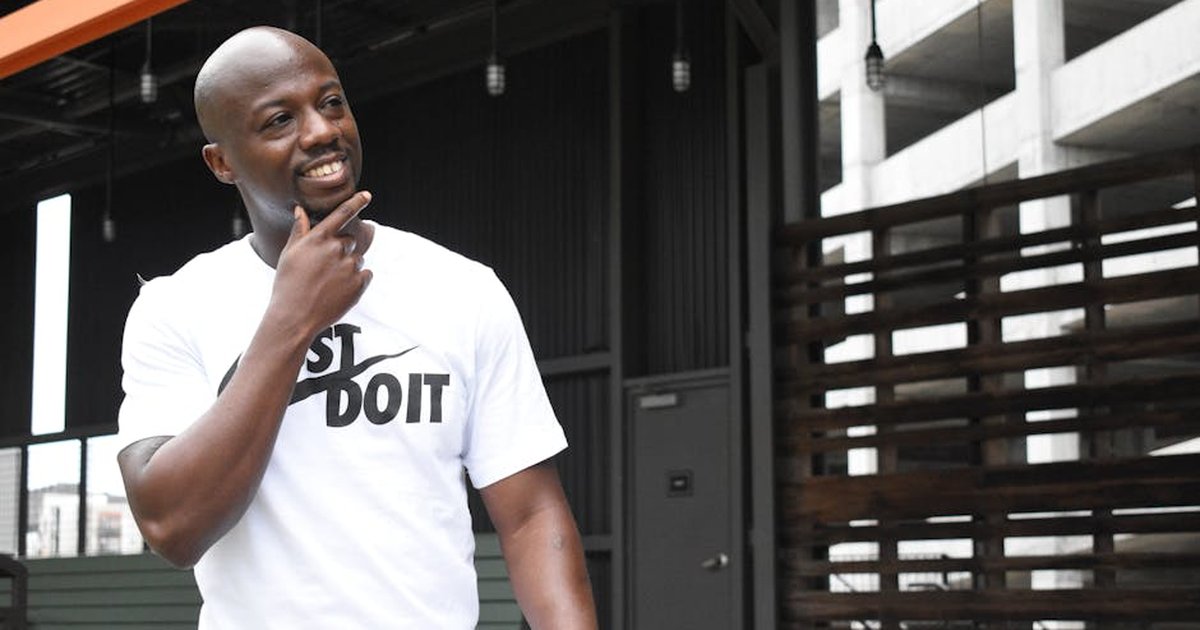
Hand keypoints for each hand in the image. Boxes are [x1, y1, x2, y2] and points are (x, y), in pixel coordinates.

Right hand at [268, 191, 372, 338]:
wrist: (295, 317)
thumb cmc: (288, 284)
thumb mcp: (289, 254)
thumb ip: (299, 230)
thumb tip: (299, 210)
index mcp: (319, 238)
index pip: (342, 213)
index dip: (356, 202)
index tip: (367, 195)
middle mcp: (336, 248)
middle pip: (350, 240)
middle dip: (341, 250)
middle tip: (325, 268)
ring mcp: (349, 266)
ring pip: (358, 258)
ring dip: (348, 266)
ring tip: (329, 282)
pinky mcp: (359, 283)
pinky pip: (366, 274)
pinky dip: (357, 280)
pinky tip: (339, 290)